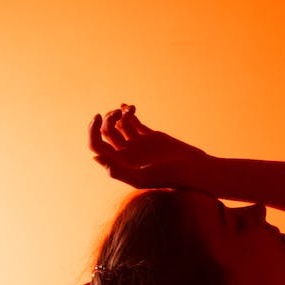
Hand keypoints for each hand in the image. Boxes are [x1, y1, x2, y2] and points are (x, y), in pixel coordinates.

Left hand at [88, 104, 206, 189]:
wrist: (192, 169)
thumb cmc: (168, 177)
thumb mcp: (141, 177)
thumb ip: (118, 171)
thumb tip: (96, 157)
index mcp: (120, 165)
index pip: (97, 146)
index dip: (92, 131)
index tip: (98, 117)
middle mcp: (126, 155)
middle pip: (106, 133)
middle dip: (107, 120)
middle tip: (117, 114)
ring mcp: (137, 144)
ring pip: (118, 125)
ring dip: (118, 114)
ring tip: (128, 111)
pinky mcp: (149, 135)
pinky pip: (133, 121)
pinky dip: (128, 111)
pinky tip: (129, 107)